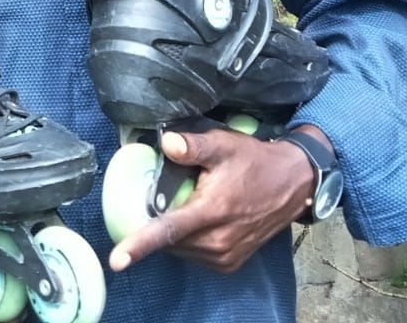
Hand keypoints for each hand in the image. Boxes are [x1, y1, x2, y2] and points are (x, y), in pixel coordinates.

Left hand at [110, 126, 318, 274]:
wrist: (290, 183)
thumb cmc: (253, 161)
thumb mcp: (224, 145)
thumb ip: (193, 145)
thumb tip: (166, 144)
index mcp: (212, 211)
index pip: (168, 231)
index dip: (139, 245)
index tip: (117, 260)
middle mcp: (218, 240)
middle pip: (171, 239)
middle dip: (158, 222)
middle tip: (167, 194)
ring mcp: (225, 255)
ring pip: (181, 248)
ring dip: (176, 231)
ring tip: (189, 202)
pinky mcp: (230, 263)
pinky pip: (196, 254)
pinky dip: (189, 239)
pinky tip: (198, 218)